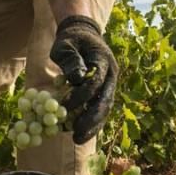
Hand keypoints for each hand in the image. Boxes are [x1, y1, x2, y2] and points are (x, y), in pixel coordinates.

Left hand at [49, 16, 117, 144]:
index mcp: (103, 61)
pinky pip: (100, 110)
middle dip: (90, 120)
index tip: (64, 106)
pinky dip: (91, 122)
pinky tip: (80, 134)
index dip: (81, 96)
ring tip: (77, 139)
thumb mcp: (65, 44)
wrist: (83, 34)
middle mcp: (111, 75)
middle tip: (76, 135)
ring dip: (92, 126)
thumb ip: (70, 60)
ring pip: (104, 109)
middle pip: (104, 101)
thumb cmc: (70, 40)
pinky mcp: (104, 92)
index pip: (95, 83)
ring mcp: (110, 85)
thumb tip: (76, 78)